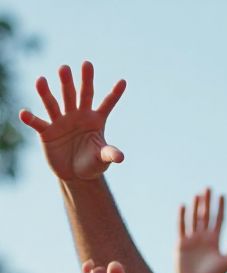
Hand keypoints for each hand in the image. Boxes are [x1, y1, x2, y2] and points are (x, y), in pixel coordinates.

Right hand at [20, 61, 125, 181]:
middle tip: (72, 66)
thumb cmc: (92, 163)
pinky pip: (37, 123)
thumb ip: (109, 154)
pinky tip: (24, 114)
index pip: (106, 104)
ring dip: (47, 92)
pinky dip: (30, 119)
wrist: (75, 174)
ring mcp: (61, 121)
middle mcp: (78, 115)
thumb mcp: (102, 159)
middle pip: (79, 95)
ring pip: (54, 103)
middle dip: (77, 81)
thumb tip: (120, 157)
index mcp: (95, 120)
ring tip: (41, 79)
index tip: (124, 82)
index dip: (115, 94)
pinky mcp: (47, 131)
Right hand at [177, 188, 226, 272]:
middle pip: (206, 215)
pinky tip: (184, 205)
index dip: (221, 207)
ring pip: (194, 218)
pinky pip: (181, 226)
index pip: (219, 219)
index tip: (223, 195)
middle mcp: (204, 237)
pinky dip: (182, 216)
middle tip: (209, 187)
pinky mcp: (182, 242)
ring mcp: (192, 239)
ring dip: (196, 206)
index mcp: (216, 240)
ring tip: (198, 194)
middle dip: (208, 202)